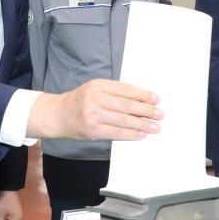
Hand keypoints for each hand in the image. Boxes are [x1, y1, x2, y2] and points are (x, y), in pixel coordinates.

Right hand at [26, 79, 162, 139]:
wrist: (58, 114)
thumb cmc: (80, 100)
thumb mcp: (95, 89)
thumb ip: (115, 93)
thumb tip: (141, 102)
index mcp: (98, 85)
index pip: (125, 89)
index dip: (142, 94)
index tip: (156, 99)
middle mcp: (95, 99)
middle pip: (126, 105)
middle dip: (146, 110)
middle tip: (160, 113)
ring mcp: (93, 115)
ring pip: (123, 120)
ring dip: (142, 124)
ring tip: (155, 126)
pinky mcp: (92, 130)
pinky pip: (115, 133)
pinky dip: (130, 134)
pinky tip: (141, 134)